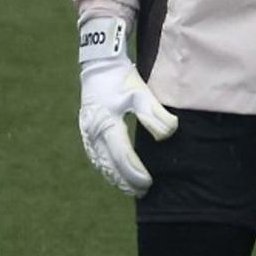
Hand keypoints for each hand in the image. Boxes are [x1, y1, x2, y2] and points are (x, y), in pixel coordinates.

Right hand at [78, 17, 177, 196]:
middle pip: (109, 165)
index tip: (148, 182)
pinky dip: (105, 168)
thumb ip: (155, 114)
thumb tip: (169, 134)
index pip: (122, 156)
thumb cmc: (122, 78)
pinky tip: (114, 174)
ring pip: (100, 163)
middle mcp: (94, 132)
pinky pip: (95, 156)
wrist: (99, 64)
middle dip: (126, 181)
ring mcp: (87, 132)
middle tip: (142, 192)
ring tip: (131, 188)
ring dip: (115, 177)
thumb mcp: (141, 93)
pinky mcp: (86, 130)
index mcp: (108, 124)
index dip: (135, 172)